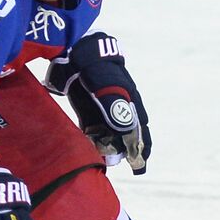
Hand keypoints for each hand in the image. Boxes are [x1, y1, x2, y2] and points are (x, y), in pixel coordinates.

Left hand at [46, 33, 151, 173]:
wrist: (77, 53)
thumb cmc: (96, 69)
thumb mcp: (109, 87)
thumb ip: (117, 108)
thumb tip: (129, 131)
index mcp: (129, 100)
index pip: (138, 127)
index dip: (141, 145)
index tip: (141, 162)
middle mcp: (118, 106)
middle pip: (125, 132)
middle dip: (127, 150)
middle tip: (128, 166)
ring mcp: (102, 108)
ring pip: (109, 132)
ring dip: (108, 146)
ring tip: (107, 161)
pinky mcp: (87, 108)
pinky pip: (93, 127)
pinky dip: (93, 139)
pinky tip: (91, 148)